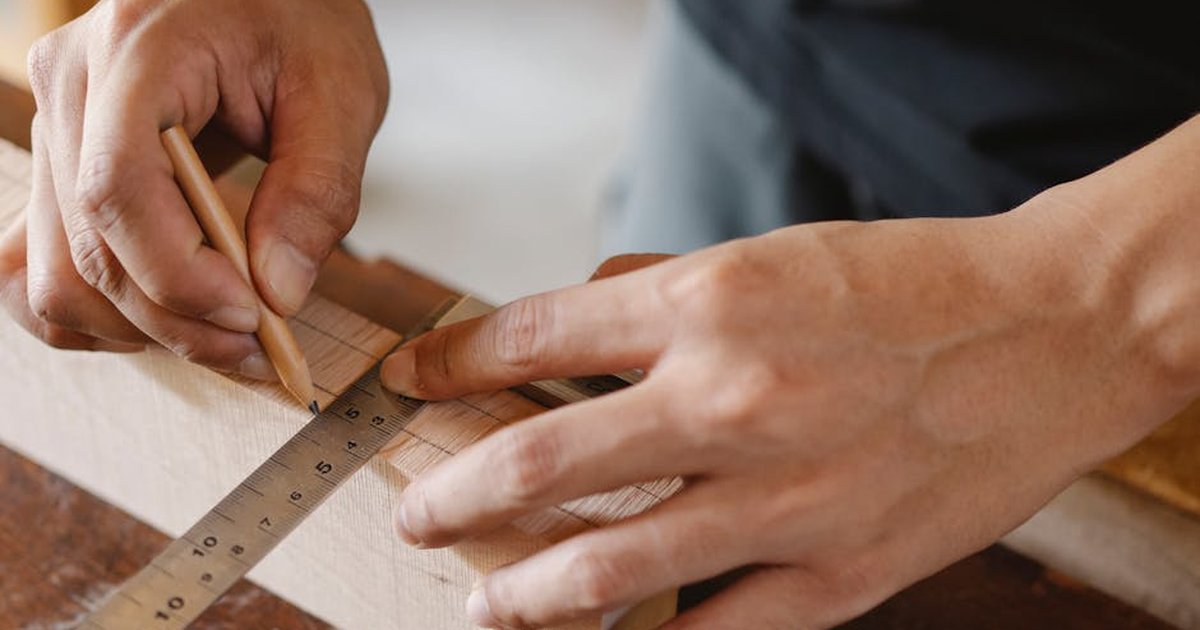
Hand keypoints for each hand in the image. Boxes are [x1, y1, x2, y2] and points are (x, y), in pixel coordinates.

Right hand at [0, 0, 387, 376]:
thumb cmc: (301, 16)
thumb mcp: (341, 91)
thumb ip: (317, 191)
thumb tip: (279, 293)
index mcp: (139, 51)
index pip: (120, 189)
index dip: (181, 275)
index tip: (256, 317)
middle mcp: (72, 87)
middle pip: (88, 247)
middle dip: (178, 320)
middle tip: (262, 349)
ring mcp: (56, 126)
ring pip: (54, 272)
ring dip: (140, 328)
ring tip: (227, 336)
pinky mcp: (65, 163)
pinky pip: (41, 264)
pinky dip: (99, 312)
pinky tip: (167, 318)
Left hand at [380, 193, 1194, 627]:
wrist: (1050, 331)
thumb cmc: (908, 286)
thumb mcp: (769, 254)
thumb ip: (657, 296)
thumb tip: (569, 329)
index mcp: (706, 304)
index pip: (529, 338)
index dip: (451, 362)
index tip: (414, 380)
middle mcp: (728, 402)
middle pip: (536, 466)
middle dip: (452, 498)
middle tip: (418, 516)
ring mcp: (782, 500)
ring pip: (601, 570)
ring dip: (520, 595)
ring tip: (485, 605)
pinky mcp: (838, 575)